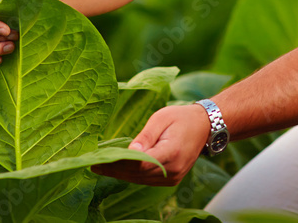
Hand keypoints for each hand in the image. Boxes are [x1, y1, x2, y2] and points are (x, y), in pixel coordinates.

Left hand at [92, 104, 209, 185]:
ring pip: (141, 179)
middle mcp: (173, 170)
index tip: (99, 159)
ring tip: (100, 166)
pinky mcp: (172, 180)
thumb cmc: (181, 117)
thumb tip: (129, 151)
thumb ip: (145, 136)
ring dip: (120, 174)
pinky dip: (132, 174)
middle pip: (137, 174)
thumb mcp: (161, 118)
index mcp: (171, 153)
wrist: (205, 126)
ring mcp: (174, 177)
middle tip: (93, 164)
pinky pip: (147, 179)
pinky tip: (118, 169)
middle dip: (114, 169)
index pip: (139, 163)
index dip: (118, 163)